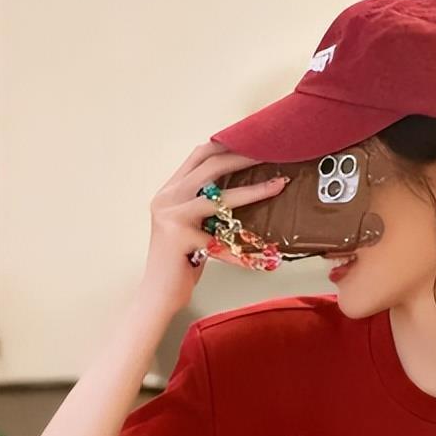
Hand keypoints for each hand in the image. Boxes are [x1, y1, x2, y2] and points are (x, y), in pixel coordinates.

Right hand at [139, 139, 288, 314]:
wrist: (157, 295)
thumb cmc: (181, 263)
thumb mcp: (193, 226)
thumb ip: (207, 206)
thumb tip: (241, 189)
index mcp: (169, 191)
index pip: (198, 156)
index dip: (226, 145)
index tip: (254, 140)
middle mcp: (167, 198)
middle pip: (209, 166)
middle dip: (244, 158)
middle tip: (272, 154)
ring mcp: (171, 217)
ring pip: (219, 197)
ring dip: (254, 190)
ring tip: (278, 185)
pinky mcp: (180, 239)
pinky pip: (222, 242)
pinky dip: (244, 252)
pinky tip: (264, 259)